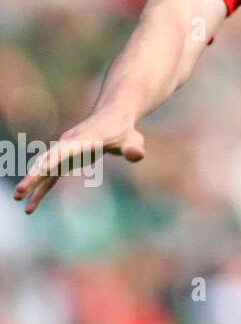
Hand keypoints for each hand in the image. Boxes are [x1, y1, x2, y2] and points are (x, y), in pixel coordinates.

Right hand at [13, 113, 144, 213]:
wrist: (112, 116)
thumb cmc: (123, 129)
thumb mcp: (132, 138)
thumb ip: (133, 147)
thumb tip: (138, 155)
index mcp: (83, 139)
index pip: (65, 151)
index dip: (53, 161)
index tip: (40, 172)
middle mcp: (68, 144)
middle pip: (48, 160)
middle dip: (34, 176)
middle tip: (20, 192)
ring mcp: (63, 151)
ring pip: (43, 168)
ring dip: (31, 183)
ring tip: (18, 199)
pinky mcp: (64, 159)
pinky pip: (49, 176)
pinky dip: (40, 190)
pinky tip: (30, 208)